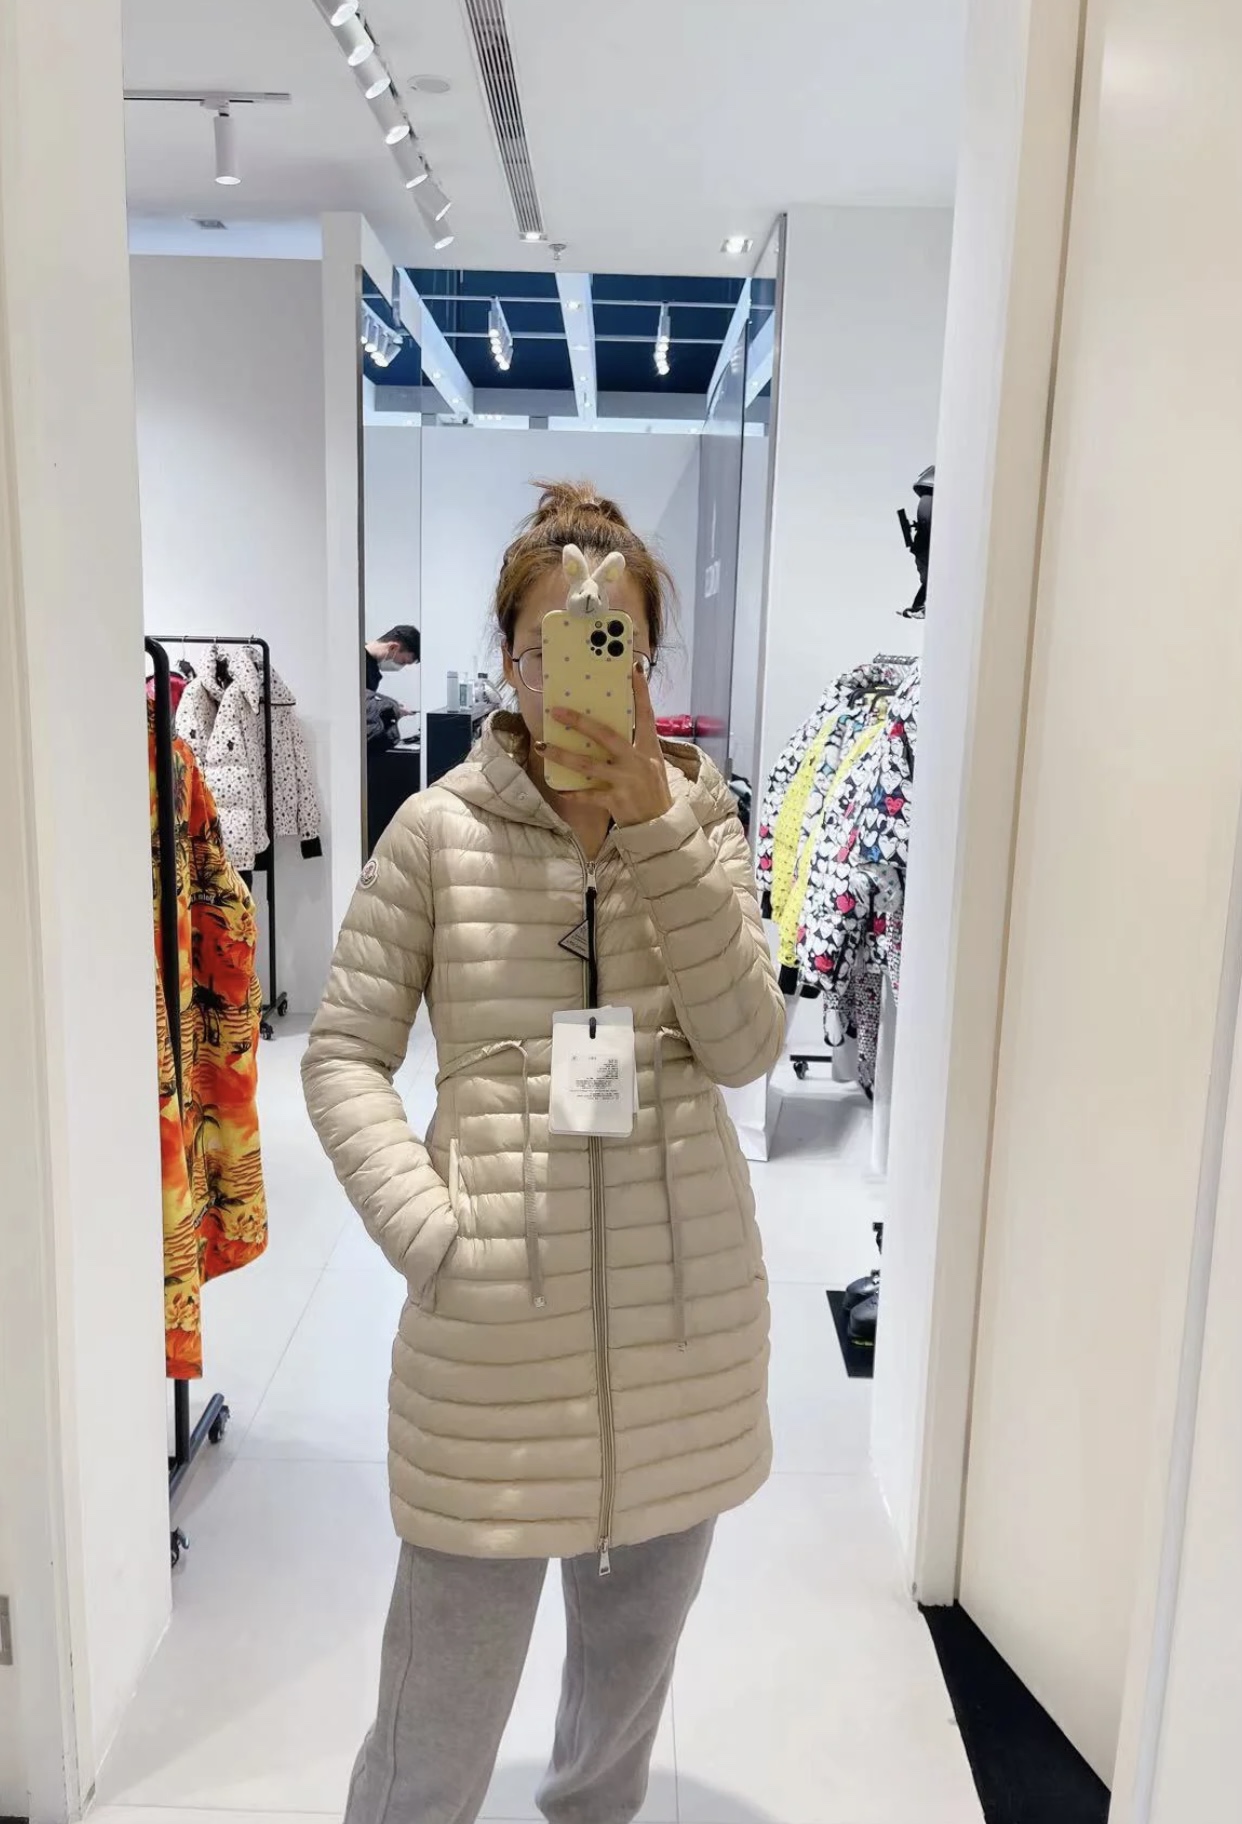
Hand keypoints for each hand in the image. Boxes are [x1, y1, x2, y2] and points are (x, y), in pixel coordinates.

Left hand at [542, 665, 673, 826]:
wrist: (660, 827)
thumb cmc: (654, 793)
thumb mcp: (652, 766)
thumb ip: (635, 748)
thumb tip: (609, 730)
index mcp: (649, 749)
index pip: (646, 715)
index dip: (641, 693)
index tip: (633, 670)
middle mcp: (638, 761)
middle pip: (606, 735)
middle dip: (580, 722)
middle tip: (557, 711)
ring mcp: (627, 780)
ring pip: (588, 764)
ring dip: (562, 755)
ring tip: (542, 746)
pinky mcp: (617, 800)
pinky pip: (589, 794)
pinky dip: (573, 792)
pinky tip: (559, 788)